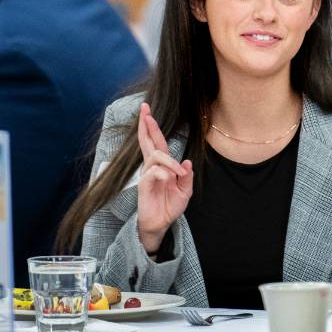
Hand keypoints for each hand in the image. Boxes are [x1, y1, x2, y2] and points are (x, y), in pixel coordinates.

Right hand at [135, 102, 192, 253]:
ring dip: (170, 162)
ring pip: (156, 156)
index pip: (156, 142)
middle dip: (146, 124)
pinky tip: (169, 180)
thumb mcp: (185, 190)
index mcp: (162, 165)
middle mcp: (152, 166)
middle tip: (144, 108)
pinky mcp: (144, 185)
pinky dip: (164, 173)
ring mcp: (147, 175)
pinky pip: (153, 172)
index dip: (152, 127)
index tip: (147, 111)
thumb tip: (187, 161)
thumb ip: (187, 176)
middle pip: (148, 141)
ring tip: (178, 174)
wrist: (161, 223)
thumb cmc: (170, 206)